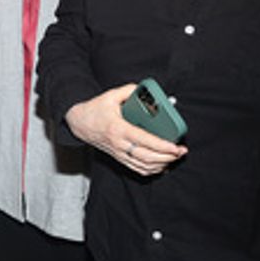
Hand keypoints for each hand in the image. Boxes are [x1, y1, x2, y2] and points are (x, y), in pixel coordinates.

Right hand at [64, 84, 186, 175]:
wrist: (78, 123)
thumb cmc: (95, 109)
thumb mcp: (110, 95)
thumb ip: (129, 91)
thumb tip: (147, 91)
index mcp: (118, 129)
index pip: (143, 140)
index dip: (162, 146)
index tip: (175, 146)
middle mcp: (118, 144)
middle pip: (146, 157)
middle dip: (167, 157)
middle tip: (180, 151)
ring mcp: (118, 153)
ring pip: (143, 166)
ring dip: (162, 164)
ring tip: (174, 157)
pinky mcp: (118, 157)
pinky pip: (137, 169)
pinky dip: (151, 170)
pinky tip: (161, 165)